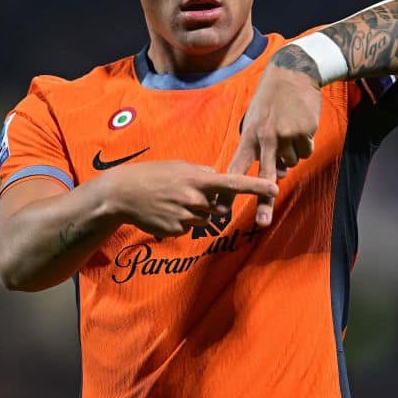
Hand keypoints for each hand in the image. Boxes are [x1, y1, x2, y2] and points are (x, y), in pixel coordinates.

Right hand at [100, 160, 277, 237]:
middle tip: (185, 194)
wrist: (122, 194)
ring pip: (204, 219)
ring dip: (194, 212)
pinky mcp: (176, 230)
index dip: (256, 185)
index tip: (275, 187)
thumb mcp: (179, 166)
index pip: (233, 182)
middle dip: (210, 202)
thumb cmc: (152, 175)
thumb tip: (218, 177)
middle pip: (218, 207)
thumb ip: (202, 172)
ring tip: (171, 202)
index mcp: (197, 179)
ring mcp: (185, 216)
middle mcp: (195, 199)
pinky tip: (164, 212)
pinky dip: (181, 221)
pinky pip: (188, 228)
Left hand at [227, 63, 321, 225]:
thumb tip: (275, 175)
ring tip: (288, 132)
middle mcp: (266, 138)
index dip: (228, 191)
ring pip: (291, 163)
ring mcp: (286, 135)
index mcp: (249, 136)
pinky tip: (301, 127)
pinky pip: (306, 152)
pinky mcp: (304, 132)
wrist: (294, 73)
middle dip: (263, 202)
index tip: (220, 210)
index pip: (236, 168)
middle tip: (262, 223)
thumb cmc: (270, 100)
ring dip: (291, 155)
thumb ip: (259, 149)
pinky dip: (305, 145)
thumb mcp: (255, 120)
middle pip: (265, 176)